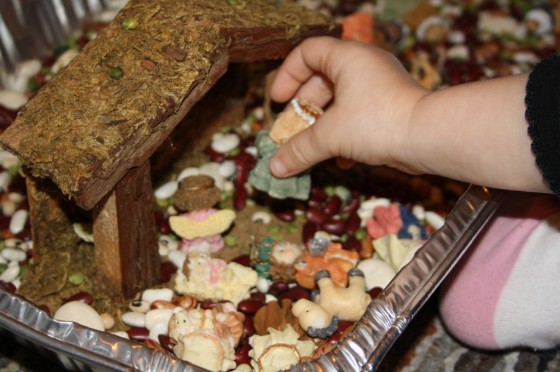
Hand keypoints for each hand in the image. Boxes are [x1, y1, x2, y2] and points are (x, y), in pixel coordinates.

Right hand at [269, 36, 428, 177]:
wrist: (430, 136)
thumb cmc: (377, 122)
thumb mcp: (330, 135)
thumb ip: (299, 150)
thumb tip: (275, 168)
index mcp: (347, 57)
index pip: (307, 52)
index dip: (287, 75)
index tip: (277, 101)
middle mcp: (364, 66)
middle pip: (322, 80)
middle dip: (304, 109)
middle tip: (291, 130)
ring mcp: (380, 86)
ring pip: (341, 102)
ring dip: (323, 127)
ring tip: (313, 149)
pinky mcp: (391, 108)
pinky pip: (359, 116)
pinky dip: (346, 136)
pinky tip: (342, 160)